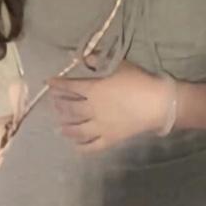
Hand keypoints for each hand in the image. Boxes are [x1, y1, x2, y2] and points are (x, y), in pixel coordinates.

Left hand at [47, 61, 176, 152]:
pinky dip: (81, 147)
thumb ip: (99, 60)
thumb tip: (84, 58)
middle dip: (59, 105)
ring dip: (66, 127)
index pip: (70, 86)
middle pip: (70, 108)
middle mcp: (92, 109)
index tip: (48, 83)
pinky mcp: (110, 139)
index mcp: (93, 90)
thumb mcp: (120, 65)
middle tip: (54, 103)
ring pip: (77, 129)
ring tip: (59, 126)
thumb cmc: (138, 81)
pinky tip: (75, 146)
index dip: (58, 84)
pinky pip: (92, 146)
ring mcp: (100, 126)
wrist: (157, 103)